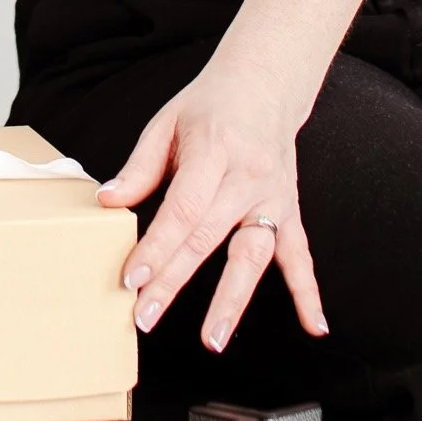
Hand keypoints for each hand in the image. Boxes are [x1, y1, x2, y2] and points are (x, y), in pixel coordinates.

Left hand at [98, 64, 329, 353]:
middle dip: (173, 281)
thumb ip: (140, 166)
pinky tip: (313, 325)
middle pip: (207, 237)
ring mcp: (272, 196)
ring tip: (212, 339)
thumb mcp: (167, 122)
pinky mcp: (289, 209)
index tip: (132, 277)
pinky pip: (299, 254)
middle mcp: (247, 177)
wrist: (266, 82)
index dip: (156, 246)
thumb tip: (108, 201)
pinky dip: (307, 292)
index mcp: (213, 150)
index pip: (183, 208)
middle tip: (145, 316)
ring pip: (253, 254)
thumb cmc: (211, 103)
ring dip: (232, 299)